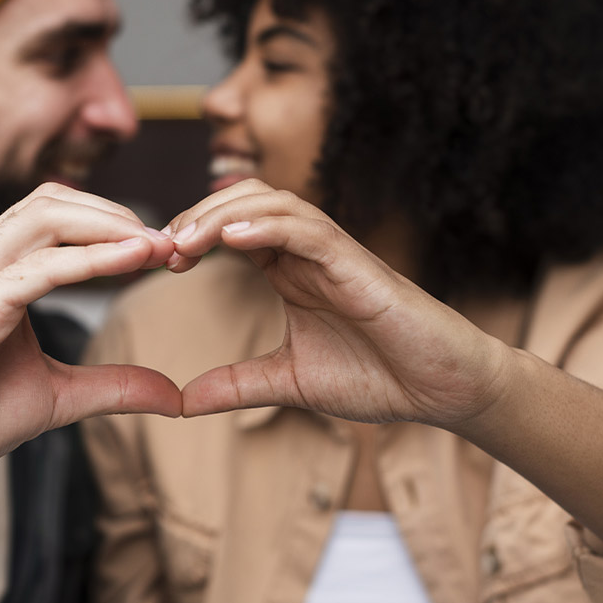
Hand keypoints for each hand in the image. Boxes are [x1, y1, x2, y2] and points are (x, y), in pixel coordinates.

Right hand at [0, 184, 181, 487]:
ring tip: (160, 245)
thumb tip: (173, 395)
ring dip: (110, 226)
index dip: (114, 224)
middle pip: (55, 202)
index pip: (57, 217)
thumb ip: (112, 386)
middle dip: (119, 215)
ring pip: (45, 216)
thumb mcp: (55, 396)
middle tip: (174, 243)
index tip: (166, 250)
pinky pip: (37, 268)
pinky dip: (90, 259)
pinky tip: (132, 261)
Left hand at [166, 179, 509, 427]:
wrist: (443, 392)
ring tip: (185, 241)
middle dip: (197, 215)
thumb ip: (237, 385)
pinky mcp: (360, 265)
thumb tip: (180, 402)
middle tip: (161, 249)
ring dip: (223, 214)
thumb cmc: (378, 378)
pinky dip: (269, 226)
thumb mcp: (288, 382)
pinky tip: (235, 238)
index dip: (191, 234)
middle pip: (244, 200)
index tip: (159, 262)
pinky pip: (310, 230)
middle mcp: (308, 252)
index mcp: (290, 270)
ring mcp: (335, 253)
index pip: (232, 226)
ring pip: (274, 202)